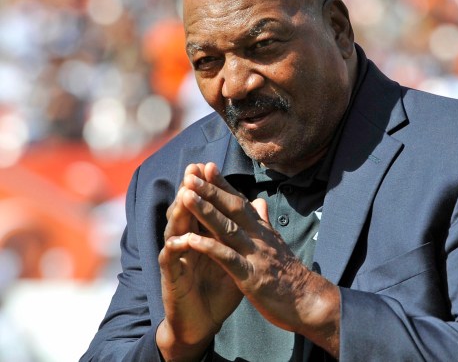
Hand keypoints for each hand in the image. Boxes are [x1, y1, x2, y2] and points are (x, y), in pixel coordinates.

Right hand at [156, 164, 243, 360]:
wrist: (203, 322)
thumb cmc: (218, 288)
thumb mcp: (236, 256)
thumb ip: (244, 230)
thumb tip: (257, 204)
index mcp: (203, 237)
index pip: (204, 207)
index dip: (208, 188)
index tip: (211, 165)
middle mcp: (188, 243)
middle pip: (187, 212)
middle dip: (189, 190)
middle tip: (191, 170)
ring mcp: (178, 259)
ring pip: (175, 230)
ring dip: (178, 213)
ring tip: (183, 195)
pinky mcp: (171, 278)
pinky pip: (170, 261)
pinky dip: (174, 248)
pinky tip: (177, 238)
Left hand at [179, 162, 339, 356]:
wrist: (308, 301)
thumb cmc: (290, 276)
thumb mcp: (276, 244)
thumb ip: (264, 222)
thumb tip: (259, 201)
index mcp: (262, 230)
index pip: (240, 202)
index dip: (223, 184)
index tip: (206, 167)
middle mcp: (259, 237)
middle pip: (232, 208)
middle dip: (210, 190)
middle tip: (190, 173)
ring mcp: (255, 255)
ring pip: (227, 227)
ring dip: (205, 210)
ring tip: (186, 195)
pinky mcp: (251, 276)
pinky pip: (227, 258)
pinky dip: (209, 247)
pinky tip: (190, 239)